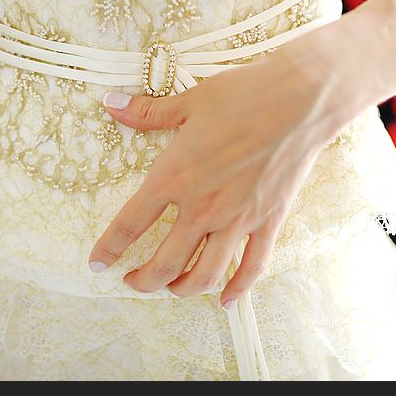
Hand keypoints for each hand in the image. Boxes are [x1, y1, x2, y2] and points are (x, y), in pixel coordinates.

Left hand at [87, 48, 339, 307]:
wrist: (299, 101)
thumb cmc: (244, 96)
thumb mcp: (190, 102)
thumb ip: (148, 113)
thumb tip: (111, 103)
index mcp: (175, 177)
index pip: (130, 224)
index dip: (108, 249)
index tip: (96, 264)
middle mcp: (202, 207)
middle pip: (165, 264)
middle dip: (144, 281)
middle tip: (133, 282)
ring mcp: (237, 219)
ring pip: (205, 274)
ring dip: (183, 289)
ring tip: (173, 288)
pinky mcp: (267, 221)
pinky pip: (251, 266)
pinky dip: (237, 288)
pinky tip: (225, 299)